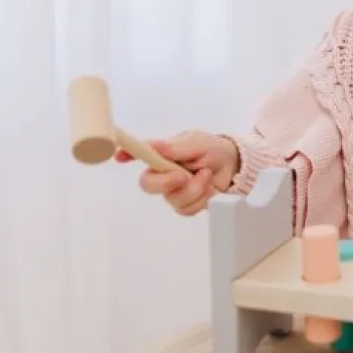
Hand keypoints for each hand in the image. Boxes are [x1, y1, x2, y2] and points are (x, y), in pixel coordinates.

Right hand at [115, 130, 239, 216]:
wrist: (233, 166)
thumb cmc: (212, 149)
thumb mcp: (198, 142)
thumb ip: (177, 147)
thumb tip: (154, 145)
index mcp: (163, 154)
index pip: (140, 154)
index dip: (127, 155)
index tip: (119, 156)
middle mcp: (163, 173)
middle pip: (148, 185)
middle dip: (166, 183)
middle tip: (184, 176)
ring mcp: (173, 191)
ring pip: (172, 199)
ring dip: (194, 188)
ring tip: (207, 175)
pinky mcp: (185, 204)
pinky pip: (186, 209)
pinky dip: (201, 199)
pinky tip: (209, 189)